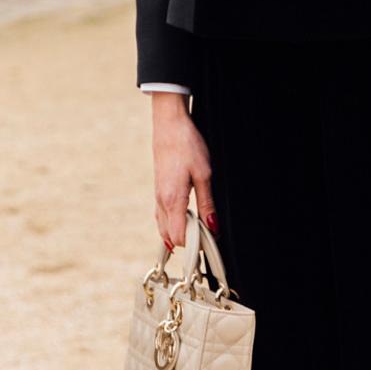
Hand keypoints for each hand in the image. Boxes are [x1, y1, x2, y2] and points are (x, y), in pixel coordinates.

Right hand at [152, 93, 216, 251]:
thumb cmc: (187, 145)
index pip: (180, 237)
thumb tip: (213, 227)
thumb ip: (207, 203)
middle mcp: (161, 202)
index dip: (196, 244)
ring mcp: (157, 196)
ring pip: (164, 227)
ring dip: (178, 234)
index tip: (211, 241)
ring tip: (198, 232)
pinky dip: (171, 224)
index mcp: (173, 200)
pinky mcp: (158, 189)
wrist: (169, 125)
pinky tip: (181, 221)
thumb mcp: (204, 174)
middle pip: (170, 236)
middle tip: (208, 237)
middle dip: (188, 242)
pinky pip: (161, 216)